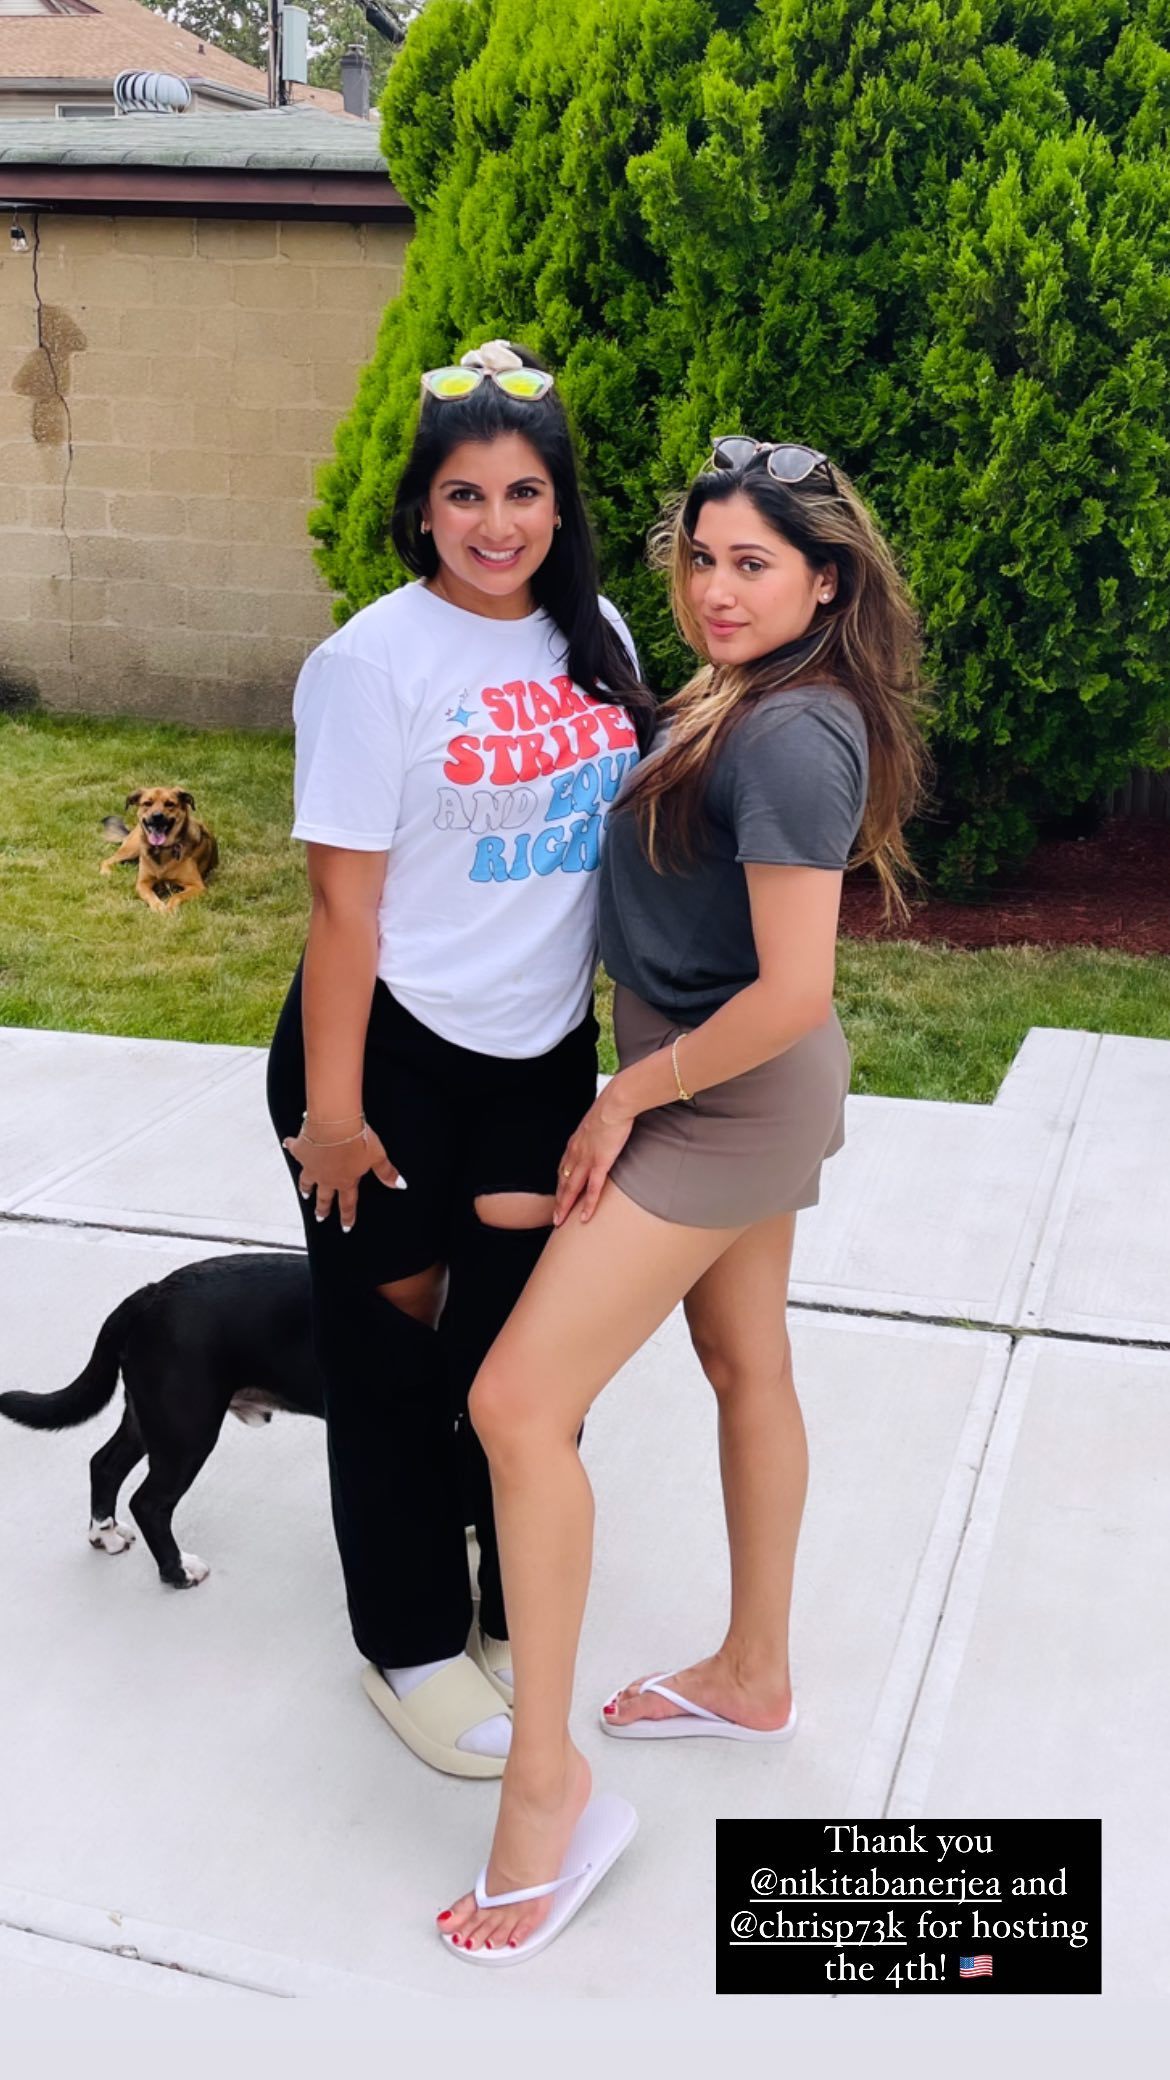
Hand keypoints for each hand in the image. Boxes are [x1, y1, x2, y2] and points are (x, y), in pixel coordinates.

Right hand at [282, 1120, 402, 1233]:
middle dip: (323, 1209)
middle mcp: (326, 1177)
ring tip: (305, 1193)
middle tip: (320, 1217)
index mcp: (345, 1181)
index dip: (348, 1217)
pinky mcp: (300, 1150)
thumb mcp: (377, 1156)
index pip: (347, 1204)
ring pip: (307, 1180)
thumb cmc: (357, 1139)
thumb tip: (399, 1185)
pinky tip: (288, 1143)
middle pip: (324, 1197)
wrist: (334, 1123)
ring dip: (306, 1187)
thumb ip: (386, 1172)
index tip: (346, 1227)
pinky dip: (290, 1145)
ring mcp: (311, 1165)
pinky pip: (294, 1148)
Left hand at [553, 1080, 635, 1226]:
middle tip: (554, 1216)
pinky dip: (587, 1205)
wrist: (616, 1103)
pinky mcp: (600, 1163)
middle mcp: (576, 1153)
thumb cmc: (611, 1108)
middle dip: (558, 1200)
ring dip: (565, 1207)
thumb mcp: (598, 1120)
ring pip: (571, 1189)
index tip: (559, 1195)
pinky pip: (592, 1189)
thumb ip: (597, 1131)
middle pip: (563, 1181)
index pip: (563, 1168)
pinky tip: (584, 1217)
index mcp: (575, 1143)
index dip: (560, 1183)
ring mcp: (586, 1159)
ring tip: (560, 1222)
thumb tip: (603, 1133)